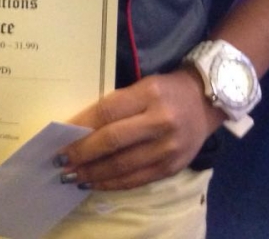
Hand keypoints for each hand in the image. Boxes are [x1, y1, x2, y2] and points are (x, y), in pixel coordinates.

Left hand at [57, 68, 222, 191]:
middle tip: (61, 161)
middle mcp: (160, 121)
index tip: (61, 136)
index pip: (108, 111)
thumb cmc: (168, 90)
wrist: (207, 102)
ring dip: (93, 173)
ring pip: (123, 165)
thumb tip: (82, 128)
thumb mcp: (144, 86)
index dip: (82, 126)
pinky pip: (137, 180)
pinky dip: (113, 183)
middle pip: (113, 141)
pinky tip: (95, 183)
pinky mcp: (172, 167)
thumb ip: (118, 105)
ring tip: (72, 176)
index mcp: (150, 94)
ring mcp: (168, 148)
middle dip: (83, 153)